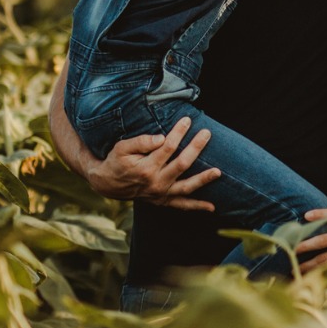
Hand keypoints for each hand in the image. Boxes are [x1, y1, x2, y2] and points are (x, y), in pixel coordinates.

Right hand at [84, 117, 221, 210]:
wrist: (107, 184)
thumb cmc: (116, 161)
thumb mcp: (122, 147)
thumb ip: (141, 141)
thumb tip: (162, 138)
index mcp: (145, 168)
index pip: (167, 147)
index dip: (178, 132)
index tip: (187, 120)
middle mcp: (155, 182)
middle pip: (181, 164)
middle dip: (195, 147)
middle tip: (207, 133)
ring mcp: (160, 194)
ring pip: (186, 187)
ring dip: (203, 179)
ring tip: (218, 172)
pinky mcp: (162, 201)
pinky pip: (182, 205)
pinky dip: (197, 207)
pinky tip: (212, 207)